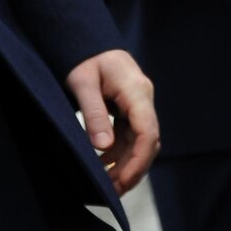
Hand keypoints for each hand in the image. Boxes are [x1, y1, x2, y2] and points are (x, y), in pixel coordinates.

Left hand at [66, 49, 159, 194]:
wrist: (85, 39)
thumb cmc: (83, 57)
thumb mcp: (82, 82)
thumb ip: (94, 113)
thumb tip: (103, 147)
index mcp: (136, 91)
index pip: (148, 132)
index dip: (138, 161)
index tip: (122, 182)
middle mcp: (143, 99)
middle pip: (148, 142)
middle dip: (132, 169)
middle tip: (111, 191)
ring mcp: (138, 104)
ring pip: (140, 142)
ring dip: (125, 164)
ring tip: (105, 184)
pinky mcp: (129, 108)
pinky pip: (130, 136)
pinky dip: (118, 153)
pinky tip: (102, 164)